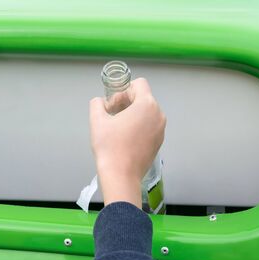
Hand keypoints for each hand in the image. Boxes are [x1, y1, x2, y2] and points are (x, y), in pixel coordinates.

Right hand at [90, 78, 165, 207]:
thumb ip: (97, 104)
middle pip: (143, 98)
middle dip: (126, 102)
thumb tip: (100, 102)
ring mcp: (161, 130)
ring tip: (117, 128)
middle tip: (111, 116)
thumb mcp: (97, 120)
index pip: (138, 84)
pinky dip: (138, 126)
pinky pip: (149, 126)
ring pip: (147, 112)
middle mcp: (158, 114)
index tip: (112, 106)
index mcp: (146, 105)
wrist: (121, 175)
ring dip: (132, 114)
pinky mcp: (159, 142)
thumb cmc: (109, 146)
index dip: (123, 91)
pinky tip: (125, 139)